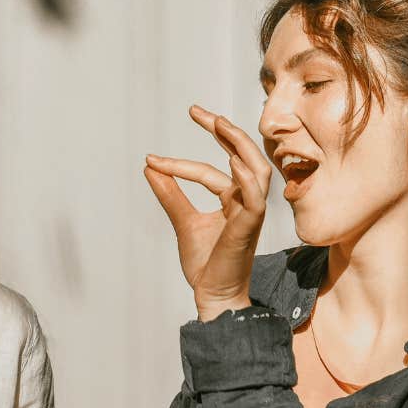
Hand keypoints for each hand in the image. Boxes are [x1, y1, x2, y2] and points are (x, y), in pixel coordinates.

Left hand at [144, 104, 274, 321]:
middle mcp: (245, 203)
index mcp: (233, 201)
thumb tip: (150, 167)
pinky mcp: (249, 227)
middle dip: (224, 131)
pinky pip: (254, 198)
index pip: (212, 170)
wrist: (212, 296)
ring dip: (239, 144)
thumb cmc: (205, 265)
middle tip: (196, 111)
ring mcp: (250, 214)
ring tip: (217, 123)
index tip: (151, 160)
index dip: (181, 163)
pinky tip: (230, 161)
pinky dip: (245, 178)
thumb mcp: (182, 222)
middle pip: (245, 157)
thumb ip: (171, 194)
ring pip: (257, 170)